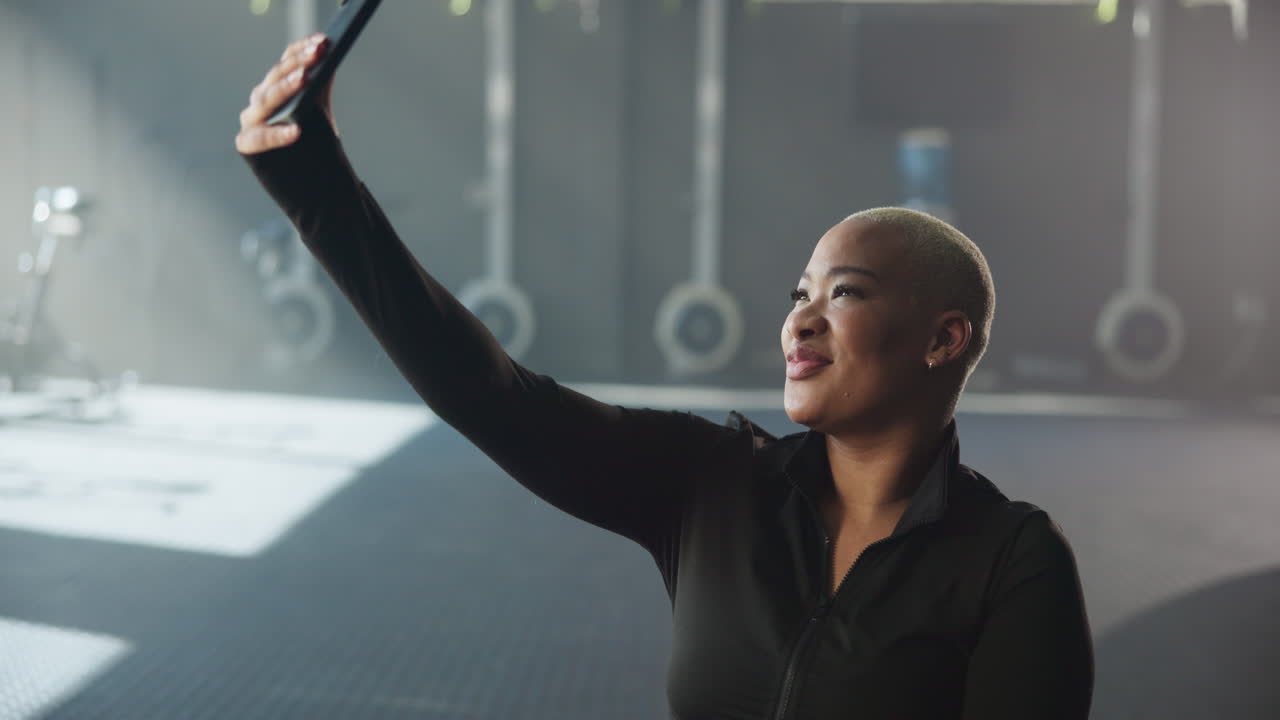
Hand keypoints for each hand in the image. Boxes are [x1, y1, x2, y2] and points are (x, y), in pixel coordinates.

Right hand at [235, 33, 334, 154]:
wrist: (314, 186)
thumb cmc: (314, 149)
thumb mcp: (320, 113)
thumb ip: (320, 86)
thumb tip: (330, 53)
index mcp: (274, 90)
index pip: (285, 64)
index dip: (301, 50)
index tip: (322, 41)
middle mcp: (259, 102)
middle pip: (275, 78)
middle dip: (297, 63)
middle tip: (317, 52)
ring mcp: (251, 123)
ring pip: (265, 101)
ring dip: (284, 88)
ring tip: (304, 78)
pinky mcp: (247, 146)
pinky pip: (260, 137)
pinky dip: (276, 133)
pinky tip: (295, 130)